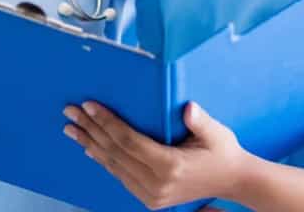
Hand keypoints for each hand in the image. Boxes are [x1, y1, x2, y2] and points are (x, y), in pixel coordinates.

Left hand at [63, 101, 246, 210]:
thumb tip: (188, 108)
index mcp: (171, 166)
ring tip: (72, 128)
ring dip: (90, 144)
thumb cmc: (223, 152)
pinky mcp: (150, 198)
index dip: (107, 122)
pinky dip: (103, 160)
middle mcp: (157, 184)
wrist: (233, 181)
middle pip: (115, 153)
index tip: (89, 105)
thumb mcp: (216, 133)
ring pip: (113, 166)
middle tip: (70, 112)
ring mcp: (151, 195)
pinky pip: (120, 176)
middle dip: (90, 130)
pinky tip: (89, 148)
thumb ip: (200, 121)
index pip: (128, 141)